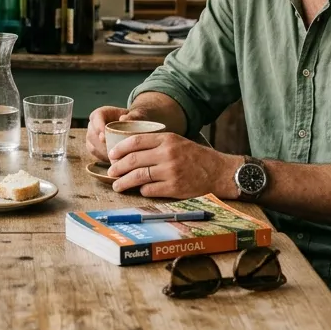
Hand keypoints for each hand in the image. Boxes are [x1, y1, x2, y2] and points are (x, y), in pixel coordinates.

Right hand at [86, 105, 156, 161]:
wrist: (131, 126)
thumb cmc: (134, 119)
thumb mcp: (136, 115)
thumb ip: (132, 116)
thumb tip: (123, 119)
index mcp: (101, 113)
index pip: (95, 117)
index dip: (98, 127)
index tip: (104, 137)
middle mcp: (93, 124)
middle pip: (92, 133)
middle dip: (101, 144)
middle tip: (112, 152)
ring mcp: (92, 136)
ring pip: (92, 145)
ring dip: (102, 152)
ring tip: (115, 157)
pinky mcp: (93, 146)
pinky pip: (94, 153)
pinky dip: (102, 157)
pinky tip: (113, 161)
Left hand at [108, 132, 237, 198]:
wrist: (219, 172)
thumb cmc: (196, 157)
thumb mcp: (178, 142)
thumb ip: (157, 143)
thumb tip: (130, 151)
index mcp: (167, 139)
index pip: (136, 141)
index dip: (120, 149)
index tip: (112, 155)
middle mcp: (167, 154)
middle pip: (133, 160)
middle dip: (118, 167)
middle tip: (111, 171)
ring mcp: (171, 171)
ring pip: (138, 176)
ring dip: (124, 182)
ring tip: (117, 185)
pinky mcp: (174, 187)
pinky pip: (150, 190)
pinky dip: (142, 190)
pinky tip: (140, 190)